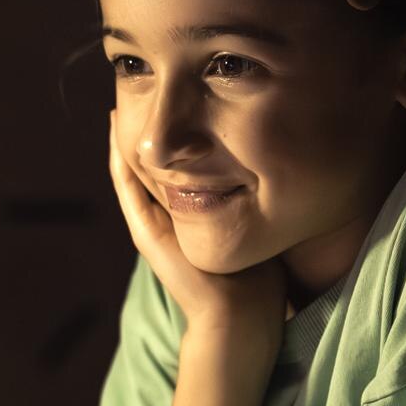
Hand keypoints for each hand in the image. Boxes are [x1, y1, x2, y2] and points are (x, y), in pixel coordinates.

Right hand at [107, 109, 285, 356]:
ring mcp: (151, 226)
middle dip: (145, 127)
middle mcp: (166, 218)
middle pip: (149, 162)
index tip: (175, 98)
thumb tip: (290, 162)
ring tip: (118, 98)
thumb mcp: (260, 224)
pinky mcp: (146, 233)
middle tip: (139, 86)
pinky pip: (127, 187)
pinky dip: (119, 158)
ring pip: (131, 170)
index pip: (174, 165)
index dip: (170, 133)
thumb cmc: (260, 280)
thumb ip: (261, 197)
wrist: (240, 319)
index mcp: (191, 216)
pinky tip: (115, 129)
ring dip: (123, 136)